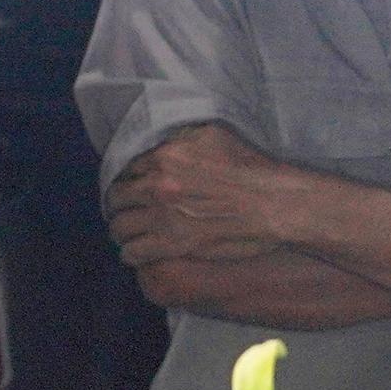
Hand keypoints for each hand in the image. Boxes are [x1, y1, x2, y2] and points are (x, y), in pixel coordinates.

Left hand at [110, 124, 301, 272]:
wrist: (274, 204)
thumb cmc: (252, 169)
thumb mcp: (214, 136)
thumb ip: (182, 138)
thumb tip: (165, 142)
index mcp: (165, 156)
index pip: (126, 169)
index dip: (128, 181)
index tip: (132, 190)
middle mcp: (157, 185)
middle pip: (116, 198)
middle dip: (120, 206)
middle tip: (126, 213)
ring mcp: (163, 216)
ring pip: (119, 227)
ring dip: (123, 231)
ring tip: (130, 234)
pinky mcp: (173, 244)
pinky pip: (133, 252)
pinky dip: (133, 254)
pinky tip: (139, 252)